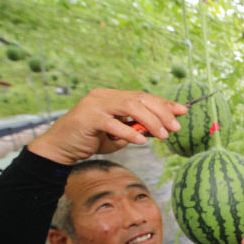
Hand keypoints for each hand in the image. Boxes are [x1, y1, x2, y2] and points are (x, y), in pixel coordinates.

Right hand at [28, 89, 186, 164]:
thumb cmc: (91, 140)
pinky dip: (129, 132)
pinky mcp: (87, 118)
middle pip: (139, 98)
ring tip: (163, 135)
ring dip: (150, 121)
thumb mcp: (118, 135)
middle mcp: (104, 96)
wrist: (60, 148)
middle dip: (161, 112)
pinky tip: (141, 141)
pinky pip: (113, 123)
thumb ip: (136, 129)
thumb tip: (162, 129)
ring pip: (129, 106)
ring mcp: (94, 105)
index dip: (164, 103)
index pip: (143, 96)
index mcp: (112, 96)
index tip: (182, 111)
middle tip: (175, 127)